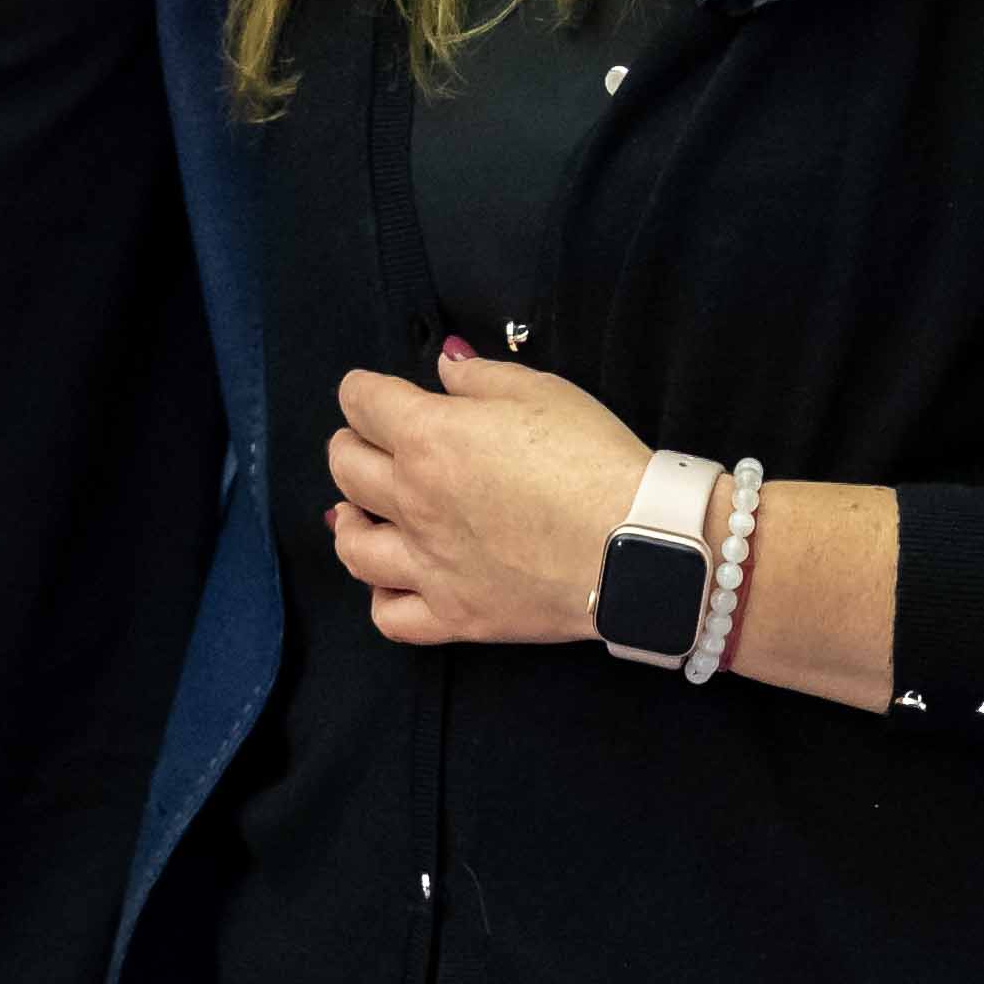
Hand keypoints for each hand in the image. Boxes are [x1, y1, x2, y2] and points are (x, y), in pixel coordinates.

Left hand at [322, 347, 654, 648]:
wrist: (636, 543)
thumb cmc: (594, 457)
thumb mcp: (542, 391)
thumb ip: (478, 377)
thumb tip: (444, 368)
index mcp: (429, 435)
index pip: (362, 401)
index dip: (362, 390)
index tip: (372, 392)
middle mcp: (414, 499)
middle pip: (346, 467)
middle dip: (350, 445)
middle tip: (368, 443)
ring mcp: (430, 563)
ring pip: (353, 546)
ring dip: (348, 521)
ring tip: (358, 514)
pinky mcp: (456, 614)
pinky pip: (390, 616)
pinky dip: (381, 597)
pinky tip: (392, 580)